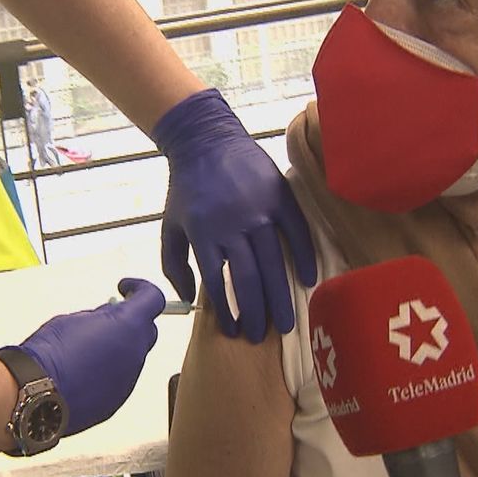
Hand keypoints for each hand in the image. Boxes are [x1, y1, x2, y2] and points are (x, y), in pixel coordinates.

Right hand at [15, 278, 163, 434]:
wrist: (36, 392)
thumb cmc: (50, 354)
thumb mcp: (75, 319)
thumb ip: (101, 316)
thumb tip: (108, 315)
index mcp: (128, 326)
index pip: (153, 299)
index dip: (141, 289)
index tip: (128, 289)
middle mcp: (134, 354)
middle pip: (146, 331)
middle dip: (131, 323)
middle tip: (107, 320)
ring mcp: (128, 380)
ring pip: (132, 358)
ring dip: (118, 350)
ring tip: (87, 350)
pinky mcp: (116, 400)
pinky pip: (120, 379)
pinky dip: (108, 372)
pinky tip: (84, 371)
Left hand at [153, 89, 316, 342]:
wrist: (205, 140)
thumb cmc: (186, 188)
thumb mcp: (170, 226)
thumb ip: (174, 265)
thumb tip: (192, 300)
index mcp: (204, 234)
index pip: (219, 283)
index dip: (228, 311)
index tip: (235, 331)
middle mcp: (233, 224)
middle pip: (249, 279)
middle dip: (257, 313)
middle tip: (262, 336)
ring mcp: (259, 209)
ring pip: (273, 262)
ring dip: (280, 296)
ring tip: (286, 323)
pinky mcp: (279, 195)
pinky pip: (296, 231)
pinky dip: (303, 256)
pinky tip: (307, 279)